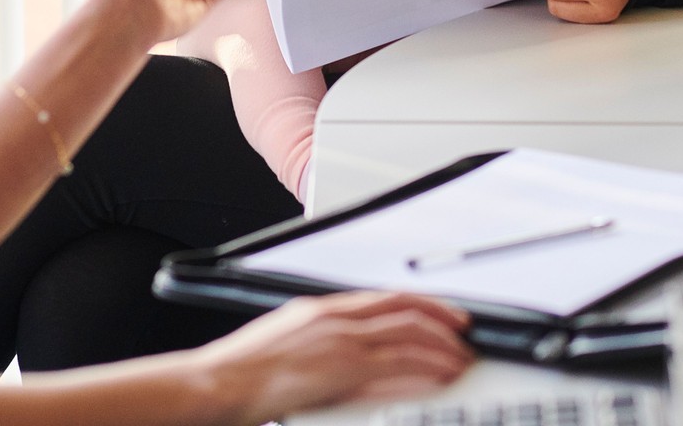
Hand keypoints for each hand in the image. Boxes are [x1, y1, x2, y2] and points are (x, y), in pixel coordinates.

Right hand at [192, 291, 472, 421]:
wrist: (217, 383)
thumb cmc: (241, 373)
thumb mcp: (285, 346)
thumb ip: (317, 345)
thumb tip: (341, 357)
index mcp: (320, 310)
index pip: (383, 298)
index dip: (419, 303)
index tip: (442, 312)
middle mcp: (333, 319)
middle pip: (403, 308)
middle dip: (441, 318)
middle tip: (465, 332)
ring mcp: (338, 341)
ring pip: (407, 333)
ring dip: (441, 346)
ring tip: (461, 359)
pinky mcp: (341, 368)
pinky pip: (396, 364)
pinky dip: (427, 368)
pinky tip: (442, 376)